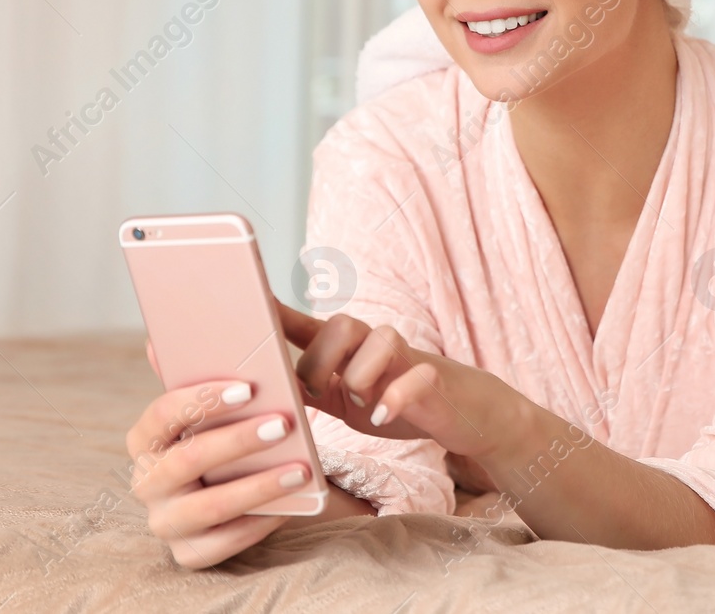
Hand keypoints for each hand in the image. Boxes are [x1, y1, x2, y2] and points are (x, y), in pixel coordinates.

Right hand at [127, 340, 313, 568]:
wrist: (236, 493)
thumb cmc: (224, 439)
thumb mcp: (214, 408)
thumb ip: (196, 372)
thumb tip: (161, 336)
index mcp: (145, 440)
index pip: (161, 416)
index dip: (201, 401)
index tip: (248, 388)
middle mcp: (146, 482)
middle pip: (187, 461)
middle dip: (238, 441)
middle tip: (284, 423)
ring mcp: (165, 522)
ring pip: (208, 507)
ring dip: (257, 486)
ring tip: (302, 468)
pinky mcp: (189, 554)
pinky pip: (222, 544)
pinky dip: (259, 522)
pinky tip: (291, 504)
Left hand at [278, 303, 538, 463]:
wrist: (466, 414)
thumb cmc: (400, 403)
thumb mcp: (345, 400)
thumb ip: (310, 388)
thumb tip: (262, 387)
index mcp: (350, 353)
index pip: (309, 325)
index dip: (278, 313)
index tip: (248, 300)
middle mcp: (376, 348)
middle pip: (341, 324)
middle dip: (321, 360)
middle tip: (319, 394)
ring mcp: (409, 360)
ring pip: (380, 340)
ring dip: (359, 376)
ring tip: (360, 405)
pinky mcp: (436, 381)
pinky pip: (416, 377)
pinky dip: (394, 397)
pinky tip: (382, 415)